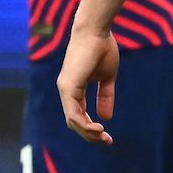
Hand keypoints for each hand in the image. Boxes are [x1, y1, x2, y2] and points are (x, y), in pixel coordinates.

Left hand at [60, 26, 119, 143]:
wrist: (96, 31)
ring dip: (88, 133)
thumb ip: (105, 96)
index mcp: (74, 88)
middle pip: (74, 122)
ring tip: (104, 137)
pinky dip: (85, 124)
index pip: (78, 115)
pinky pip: (73, 113)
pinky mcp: (68, 87)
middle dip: (90, 135)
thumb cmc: (102, 48)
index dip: (92, 128)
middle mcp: (66, 91)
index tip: (107, 135)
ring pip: (73, 121)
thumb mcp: (107, 77)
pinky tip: (98, 128)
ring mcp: (65, 89)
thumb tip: (106, 117)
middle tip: (107, 141)